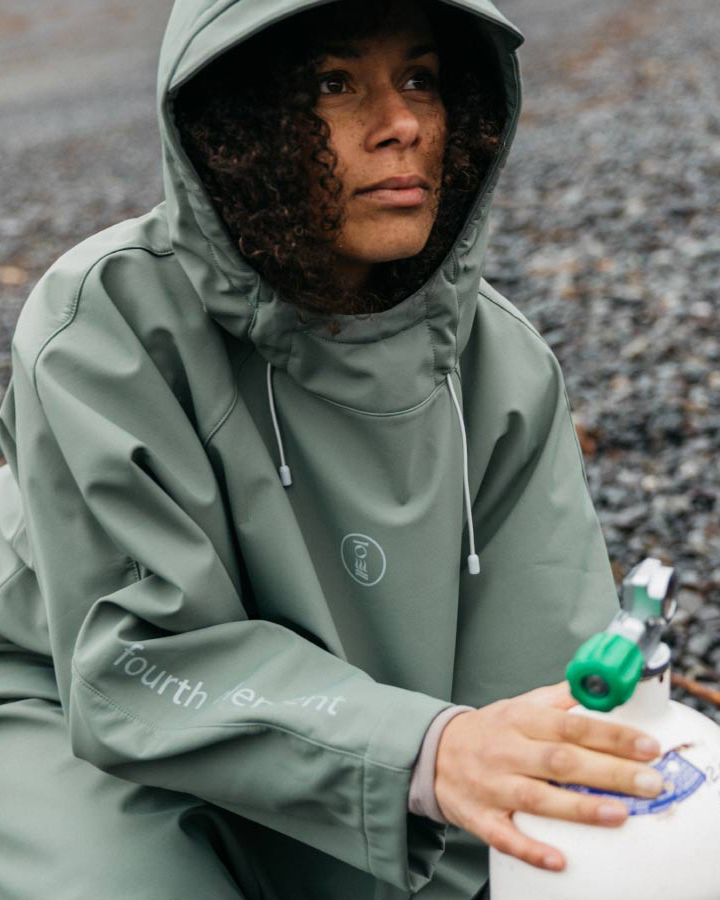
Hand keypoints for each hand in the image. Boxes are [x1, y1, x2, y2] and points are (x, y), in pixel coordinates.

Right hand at [434, 680, 662, 871]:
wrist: (432, 752)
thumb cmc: (489, 730)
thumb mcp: (520, 705)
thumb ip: (560, 698)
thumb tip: (600, 687)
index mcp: (521, 721)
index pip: (571, 725)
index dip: (611, 735)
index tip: (647, 746)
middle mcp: (508, 751)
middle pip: (561, 760)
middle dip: (609, 771)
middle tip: (649, 782)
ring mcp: (493, 785)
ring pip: (538, 798)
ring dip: (579, 807)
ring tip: (619, 814)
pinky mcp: (480, 817)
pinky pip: (505, 836)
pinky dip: (531, 849)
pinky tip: (559, 860)